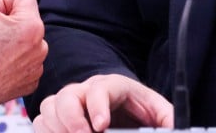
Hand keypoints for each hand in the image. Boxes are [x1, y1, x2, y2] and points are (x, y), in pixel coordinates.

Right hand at [0, 0, 46, 124]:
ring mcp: (36, 68)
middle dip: (5, 22)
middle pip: (23, 17)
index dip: (0, 3)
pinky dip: (11, 61)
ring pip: (23, 38)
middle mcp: (41, 47)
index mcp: (32, 26)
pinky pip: (24, 61)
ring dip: (8, 40)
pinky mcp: (30, 84)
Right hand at [31, 74, 172, 132]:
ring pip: (50, 106)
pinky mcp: (58, 117)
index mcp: (113, 87)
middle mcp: (86, 91)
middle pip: (67, 96)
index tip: (101, 126)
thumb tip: (174, 128)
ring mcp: (69, 103)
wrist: (126, 112)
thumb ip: (168, 119)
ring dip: (56, 127)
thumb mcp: (158, 113)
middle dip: (72, 120)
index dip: (97, 106)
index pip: (100, 89)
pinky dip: (46, 132)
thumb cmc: (140, 111)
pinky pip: (41, 120)